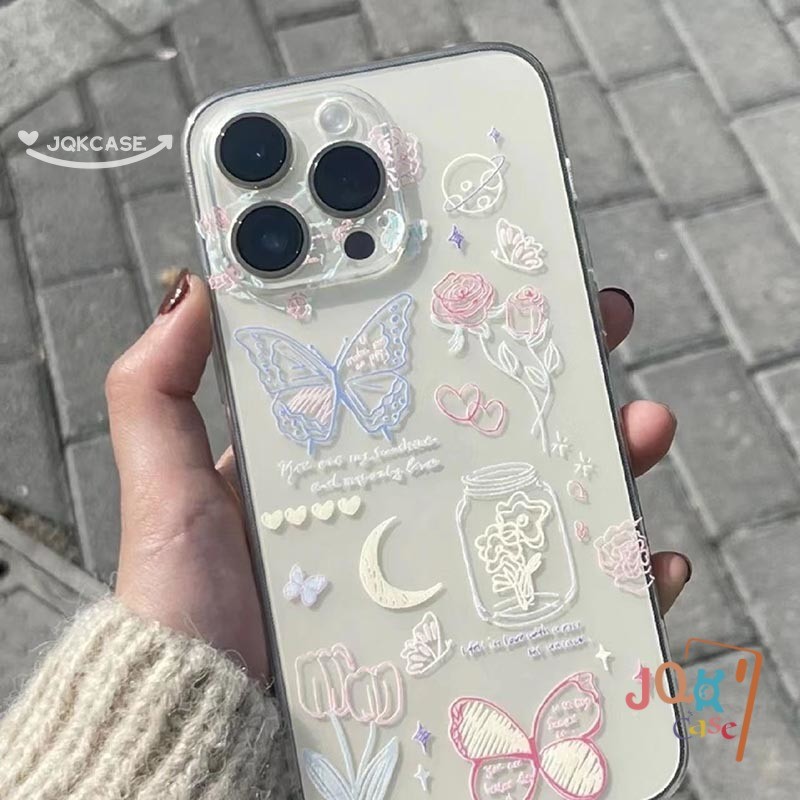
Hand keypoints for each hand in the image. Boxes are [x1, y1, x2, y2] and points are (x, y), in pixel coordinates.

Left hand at [107, 272, 689, 677]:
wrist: (223, 738)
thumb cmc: (193, 617)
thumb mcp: (170, 492)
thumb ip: (160, 393)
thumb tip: (191, 288)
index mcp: (342, 464)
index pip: (413, 377)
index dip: (463, 324)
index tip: (505, 275)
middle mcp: (401, 507)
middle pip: (497, 427)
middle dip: (556, 371)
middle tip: (597, 320)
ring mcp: (446, 570)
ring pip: (545, 498)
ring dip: (606, 455)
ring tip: (642, 423)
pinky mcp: (477, 635)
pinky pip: (563, 595)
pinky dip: (614, 573)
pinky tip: (645, 554)